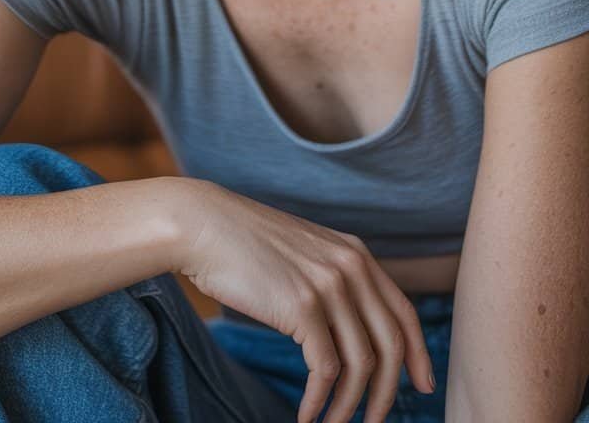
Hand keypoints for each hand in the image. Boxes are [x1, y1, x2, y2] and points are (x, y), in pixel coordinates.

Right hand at [172, 181, 434, 422]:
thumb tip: (352, 330)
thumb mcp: (305, 253)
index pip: (404, 312)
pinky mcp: (302, 305)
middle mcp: (351, 266)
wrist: (204, 225)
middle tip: (373, 421)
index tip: (424, 386)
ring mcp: (329, 284)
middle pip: (390, 345)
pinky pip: (324, 370)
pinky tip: (306, 415)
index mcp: (356, 253)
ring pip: (360, 364)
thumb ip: (334, 279)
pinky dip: (319, 402)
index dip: (419, 354)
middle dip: (386, 393)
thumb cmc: (246, 245)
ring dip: (348, 406)